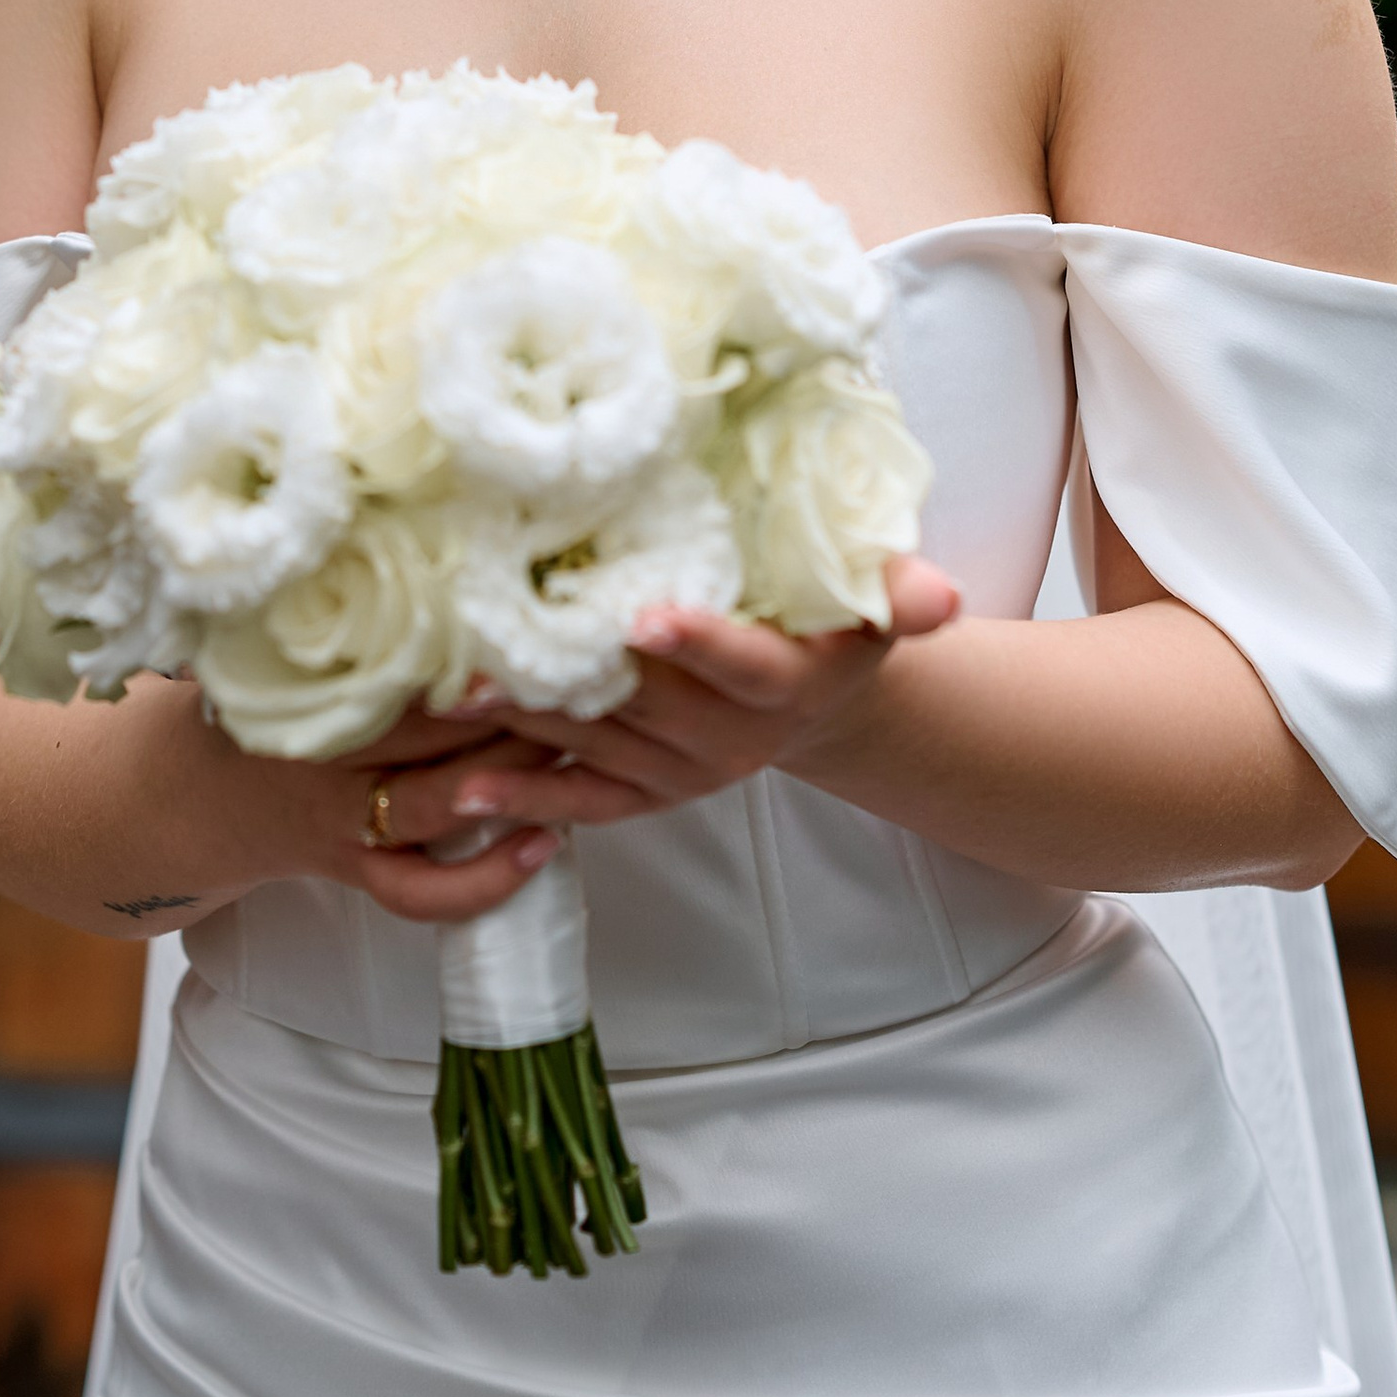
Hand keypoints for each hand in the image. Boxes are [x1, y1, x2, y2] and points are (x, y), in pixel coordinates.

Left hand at [324, 557, 957, 921]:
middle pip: (646, 703)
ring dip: (524, 725)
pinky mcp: (645, 793)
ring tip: (455, 698)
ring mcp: (683, 772)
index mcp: (788, 684)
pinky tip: (461, 790)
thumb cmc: (837, 622)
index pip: (743, 665)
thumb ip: (899, 594)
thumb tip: (940, 598)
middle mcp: (732, 739)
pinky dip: (522, 799)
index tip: (644, 613)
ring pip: (598, 746)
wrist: (820, 696)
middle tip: (494, 640)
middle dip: (571, 672)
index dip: (699, 643)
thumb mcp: (878, 601)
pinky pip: (580, 802)